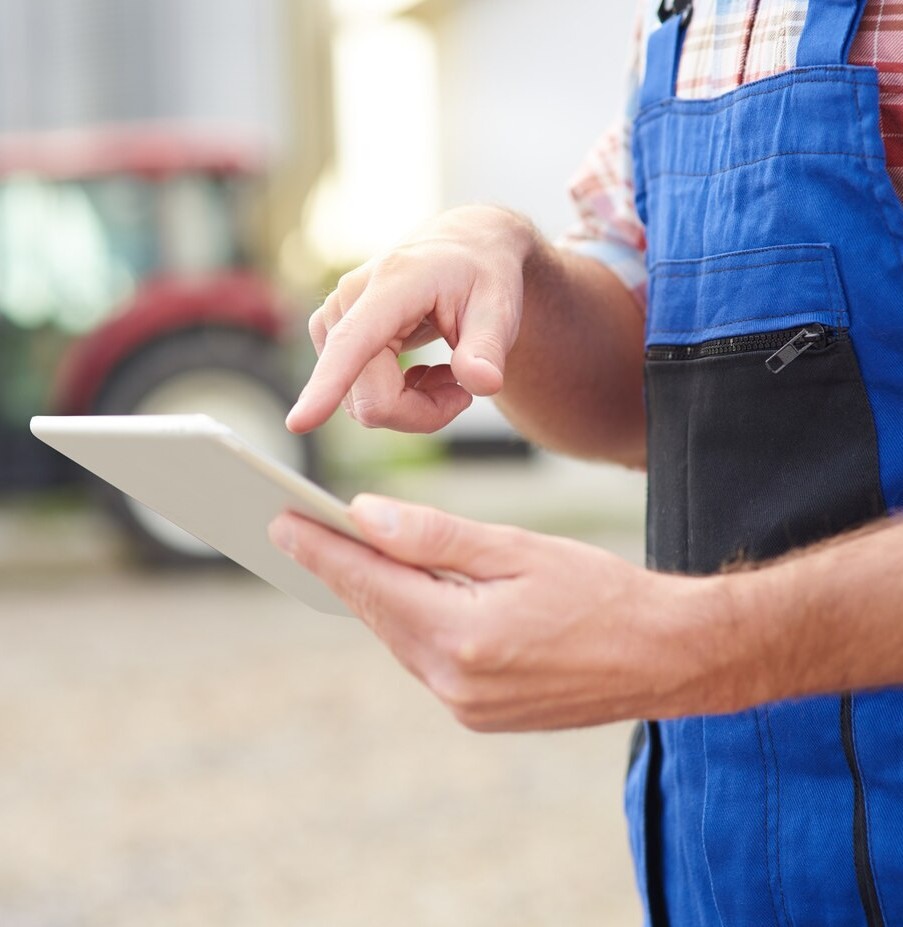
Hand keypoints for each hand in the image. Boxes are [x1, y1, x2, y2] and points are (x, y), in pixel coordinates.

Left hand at [268, 496, 732, 730]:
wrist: (664, 657)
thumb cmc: (600, 592)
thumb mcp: (519, 551)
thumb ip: (438, 536)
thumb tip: (367, 516)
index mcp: (463, 636)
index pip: (371, 583)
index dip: (322, 548)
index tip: (280, 518)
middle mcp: (455, 682)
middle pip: (377, 613)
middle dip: (337, 569)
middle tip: (296, 529)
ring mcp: (466, 706)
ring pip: (398, 637)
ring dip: (372, 597)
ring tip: (340, 556)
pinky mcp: (480, 714)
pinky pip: (425, 659)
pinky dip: (408, 623)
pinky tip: (401, 596)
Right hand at [286, 206, 538, 434]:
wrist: (465, 249)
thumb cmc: (484, 275)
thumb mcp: (501, 308)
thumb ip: (490, 348)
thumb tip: (484, 385)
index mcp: (391, 285)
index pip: (353, 345)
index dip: (327, 387)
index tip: (299, 423)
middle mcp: (348, 302)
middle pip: (370, 399)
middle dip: (422, 413)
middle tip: (465, 388)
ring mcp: (334, 322)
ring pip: (364, 405)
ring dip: (412, 406)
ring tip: (447, 373)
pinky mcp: (332, 339)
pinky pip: (359, 398)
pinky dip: (399, 399)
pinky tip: (424, 373)